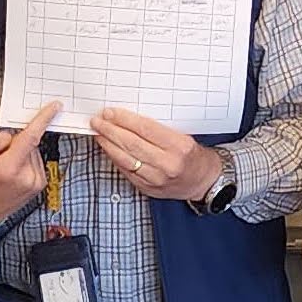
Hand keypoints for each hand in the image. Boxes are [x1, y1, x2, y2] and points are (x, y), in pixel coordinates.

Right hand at [0, 99, 61, 224]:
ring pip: (31, 150)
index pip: (31, 138)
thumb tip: (9, 135)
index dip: (43, 119)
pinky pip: (33, 159)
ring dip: (17, 153)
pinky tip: (10, 173)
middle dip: (11, 143)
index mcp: (9, 169)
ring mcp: (35, 182)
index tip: (55, 107)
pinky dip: (22, 161)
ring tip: (1, 169)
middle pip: (26, 142)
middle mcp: (27, 177)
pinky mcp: (39, 183)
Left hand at [90, 107, 223, 201]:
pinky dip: (115, 158)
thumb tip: (129, 118)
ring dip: (108, 145)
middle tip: (98, 121)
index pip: (145, 129)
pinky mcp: (148, 189)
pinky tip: (108, 149)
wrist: (203, 181)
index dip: (124, 120)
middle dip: (111, 131)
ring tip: (99, 134)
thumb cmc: (193, 155)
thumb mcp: (184, 136)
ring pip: (126, 159)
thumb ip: (158, 128)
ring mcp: (157, 179)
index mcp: (179, 146)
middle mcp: (168, 164)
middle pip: (132, 144)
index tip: (110, 113)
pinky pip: (126, 171)